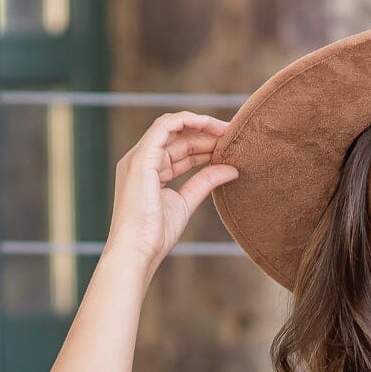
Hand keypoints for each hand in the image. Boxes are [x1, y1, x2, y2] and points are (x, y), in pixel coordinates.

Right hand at [104, 111, 238, 272]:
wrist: (137, 251)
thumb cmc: (155, 236)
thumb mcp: (186, 203)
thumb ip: (205, 183)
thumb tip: (231, 170)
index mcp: (148, 171)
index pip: (178, 150)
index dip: (203, 146)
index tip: (227, 147)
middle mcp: (141, 160)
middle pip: (177, 138)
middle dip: (206, 135)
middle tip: (233, 136)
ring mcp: (139, 157)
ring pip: (173, 128)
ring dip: (200, 126)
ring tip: (226, 131)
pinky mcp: (141, 158)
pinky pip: (165, 126)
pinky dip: (186, 120)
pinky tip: (207, 123)